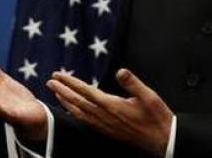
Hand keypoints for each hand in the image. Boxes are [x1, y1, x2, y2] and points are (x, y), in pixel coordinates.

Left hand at [47, 68, 172, 154]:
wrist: (162, 140)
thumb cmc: (156, 117)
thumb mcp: (149, 96)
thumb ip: (133, 83)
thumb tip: (121, 71)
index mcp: (112, 105)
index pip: (86, 91)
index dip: (70, 82)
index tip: (58, 75)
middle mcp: (105, 116)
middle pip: (78, 102)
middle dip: (62, 90)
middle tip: (50, 81)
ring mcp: (105, 125)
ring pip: (79, 113)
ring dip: (66, 102)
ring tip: (56, 93)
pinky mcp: (107, 131)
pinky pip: (86, 121)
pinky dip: (75, 113)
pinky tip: (72, 110)